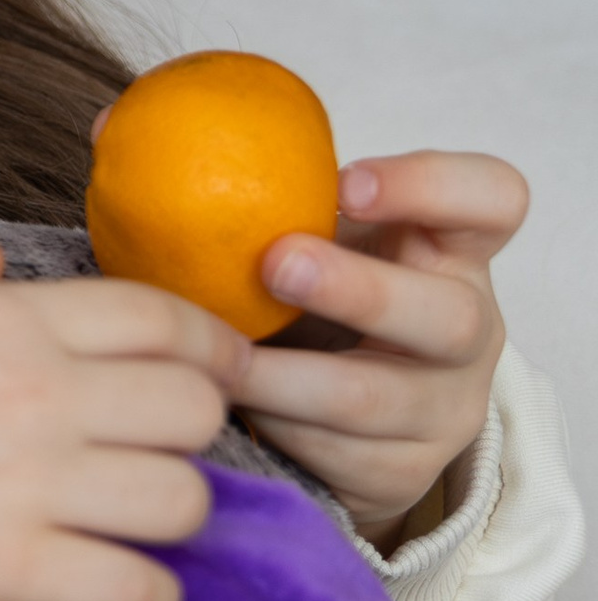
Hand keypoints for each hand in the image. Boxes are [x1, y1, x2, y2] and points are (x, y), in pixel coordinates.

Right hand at [0, 242, 249, 600]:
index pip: (155, 317)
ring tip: (132, 526)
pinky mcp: (4, 571)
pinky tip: (114, 591)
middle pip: (193, 407)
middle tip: (157, 454)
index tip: (216, 372)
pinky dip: (145, 599)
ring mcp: (23, 483)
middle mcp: (29, 391)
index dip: (209, 346)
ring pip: (183, 500)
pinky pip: (137, 590)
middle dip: (193, 431)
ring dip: (171, 518)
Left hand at [237, 150, 524, 546]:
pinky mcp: (399, 474)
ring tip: (220, 353)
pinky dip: (270, 427)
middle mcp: (466, 329)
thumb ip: (229, 174)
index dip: (433, 186)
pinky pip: (333, 456)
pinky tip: (219, 403)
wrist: (336, 408)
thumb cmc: (309, 292)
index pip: (492, 199)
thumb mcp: (296, 229)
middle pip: (449, 315)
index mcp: (452, 248)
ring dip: (288, 375)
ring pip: (377, 399)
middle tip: (276, 263)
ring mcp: (442, 410)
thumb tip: (110, 125)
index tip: (347, 181)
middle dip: (361, 290)